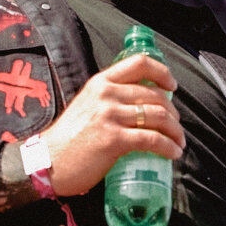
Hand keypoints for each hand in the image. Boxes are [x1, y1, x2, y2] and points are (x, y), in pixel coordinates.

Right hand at [38, 54, 184, 196]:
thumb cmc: (67, 139)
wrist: (47, 162)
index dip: (162, 72)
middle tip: (175, 127)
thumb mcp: (87, 106)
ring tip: (178, 143)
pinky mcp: (114, 139)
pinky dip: (168, 147)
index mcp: (100, 82)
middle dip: (173, 113)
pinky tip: (173, 153)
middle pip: (155, 94)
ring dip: (175, 132)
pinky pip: (153, 139)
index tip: (172, 87)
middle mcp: (106, 94)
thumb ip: (109, 100)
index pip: (139, 63)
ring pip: (158, 116)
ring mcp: (110, 116)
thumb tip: (140, 106)